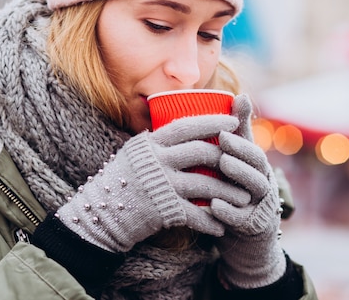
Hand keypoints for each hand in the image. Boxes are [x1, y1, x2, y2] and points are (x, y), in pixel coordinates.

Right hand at [53, 114, 250, 252]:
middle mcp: (157, 161)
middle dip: (228, 157)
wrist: (102, 213)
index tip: (234, 121)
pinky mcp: (164, 210)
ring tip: (243, 197)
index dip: (213, 121)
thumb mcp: (136, 151)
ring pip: (205, 184)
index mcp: (151, 143)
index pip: (186, 125)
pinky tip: (222, 227)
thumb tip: (187, 127)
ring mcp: (161, 186)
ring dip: (228, 192)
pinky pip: (196, 215)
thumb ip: (159, 141)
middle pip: (201, 152)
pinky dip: (211, 222)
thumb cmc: (123, 179)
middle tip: (246, 162)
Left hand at [211, 94, 285, 288]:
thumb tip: (240, 94)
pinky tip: (213, 205)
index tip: (223, 129)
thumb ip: (238, 132)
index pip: (253, 150)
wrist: (244, 237)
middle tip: (222, 141)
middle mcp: (263, 184)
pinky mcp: (253, 228)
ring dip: (238, 176)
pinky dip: (228, 212)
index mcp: (257, 167)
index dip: (241, 139)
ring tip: (222, 165)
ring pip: (254, 189)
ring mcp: (260, 206)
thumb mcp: (238, 161)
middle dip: (241, 152)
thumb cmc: (236, 190)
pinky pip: (242, 219)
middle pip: (258, 166)